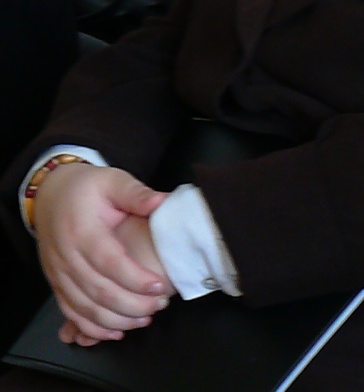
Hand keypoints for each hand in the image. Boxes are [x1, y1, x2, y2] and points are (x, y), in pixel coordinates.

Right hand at [34, 163, 171, 342]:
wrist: (50, 195)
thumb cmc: (88, 188)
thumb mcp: (114, 180)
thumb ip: (138, 193)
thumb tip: (163, 202)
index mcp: (82, 231)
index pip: (109, 262)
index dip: (135, 278)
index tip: (161, 286)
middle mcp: (66, 256)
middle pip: (97, 290)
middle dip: (131, 304)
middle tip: (160, 305)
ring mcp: (58, 273)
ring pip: (84, 307)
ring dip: (115, 319)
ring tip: (145, 319)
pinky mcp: (56, 284)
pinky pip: (70, 312)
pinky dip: (92, 327)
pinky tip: (117, 332)